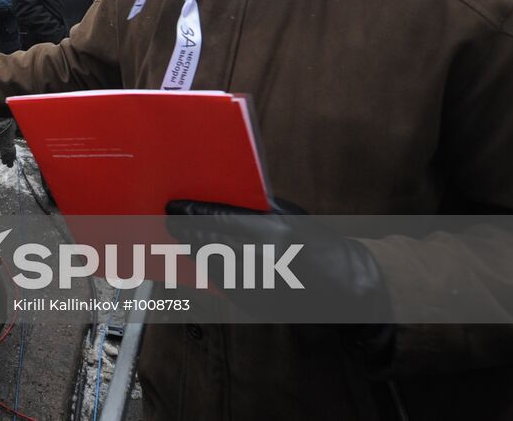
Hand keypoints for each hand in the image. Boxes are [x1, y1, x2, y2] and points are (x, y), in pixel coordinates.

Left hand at [166, 200, 390, 325]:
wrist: (343, 284)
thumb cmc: (315, 241)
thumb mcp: (288, 216)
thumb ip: (252, 212)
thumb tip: (213, 208)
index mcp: (274, 233)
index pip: (220, 221)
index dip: (192, 214)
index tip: (174, 207)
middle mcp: (264, 262)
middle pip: (210, 245)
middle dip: (187, 234)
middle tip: (169, 224)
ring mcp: (260, 288)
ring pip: (212, 267)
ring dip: (193, 253)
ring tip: (181, 241)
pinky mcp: (257, 306)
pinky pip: (223, 286)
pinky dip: (209, 272)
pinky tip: (200, 262)